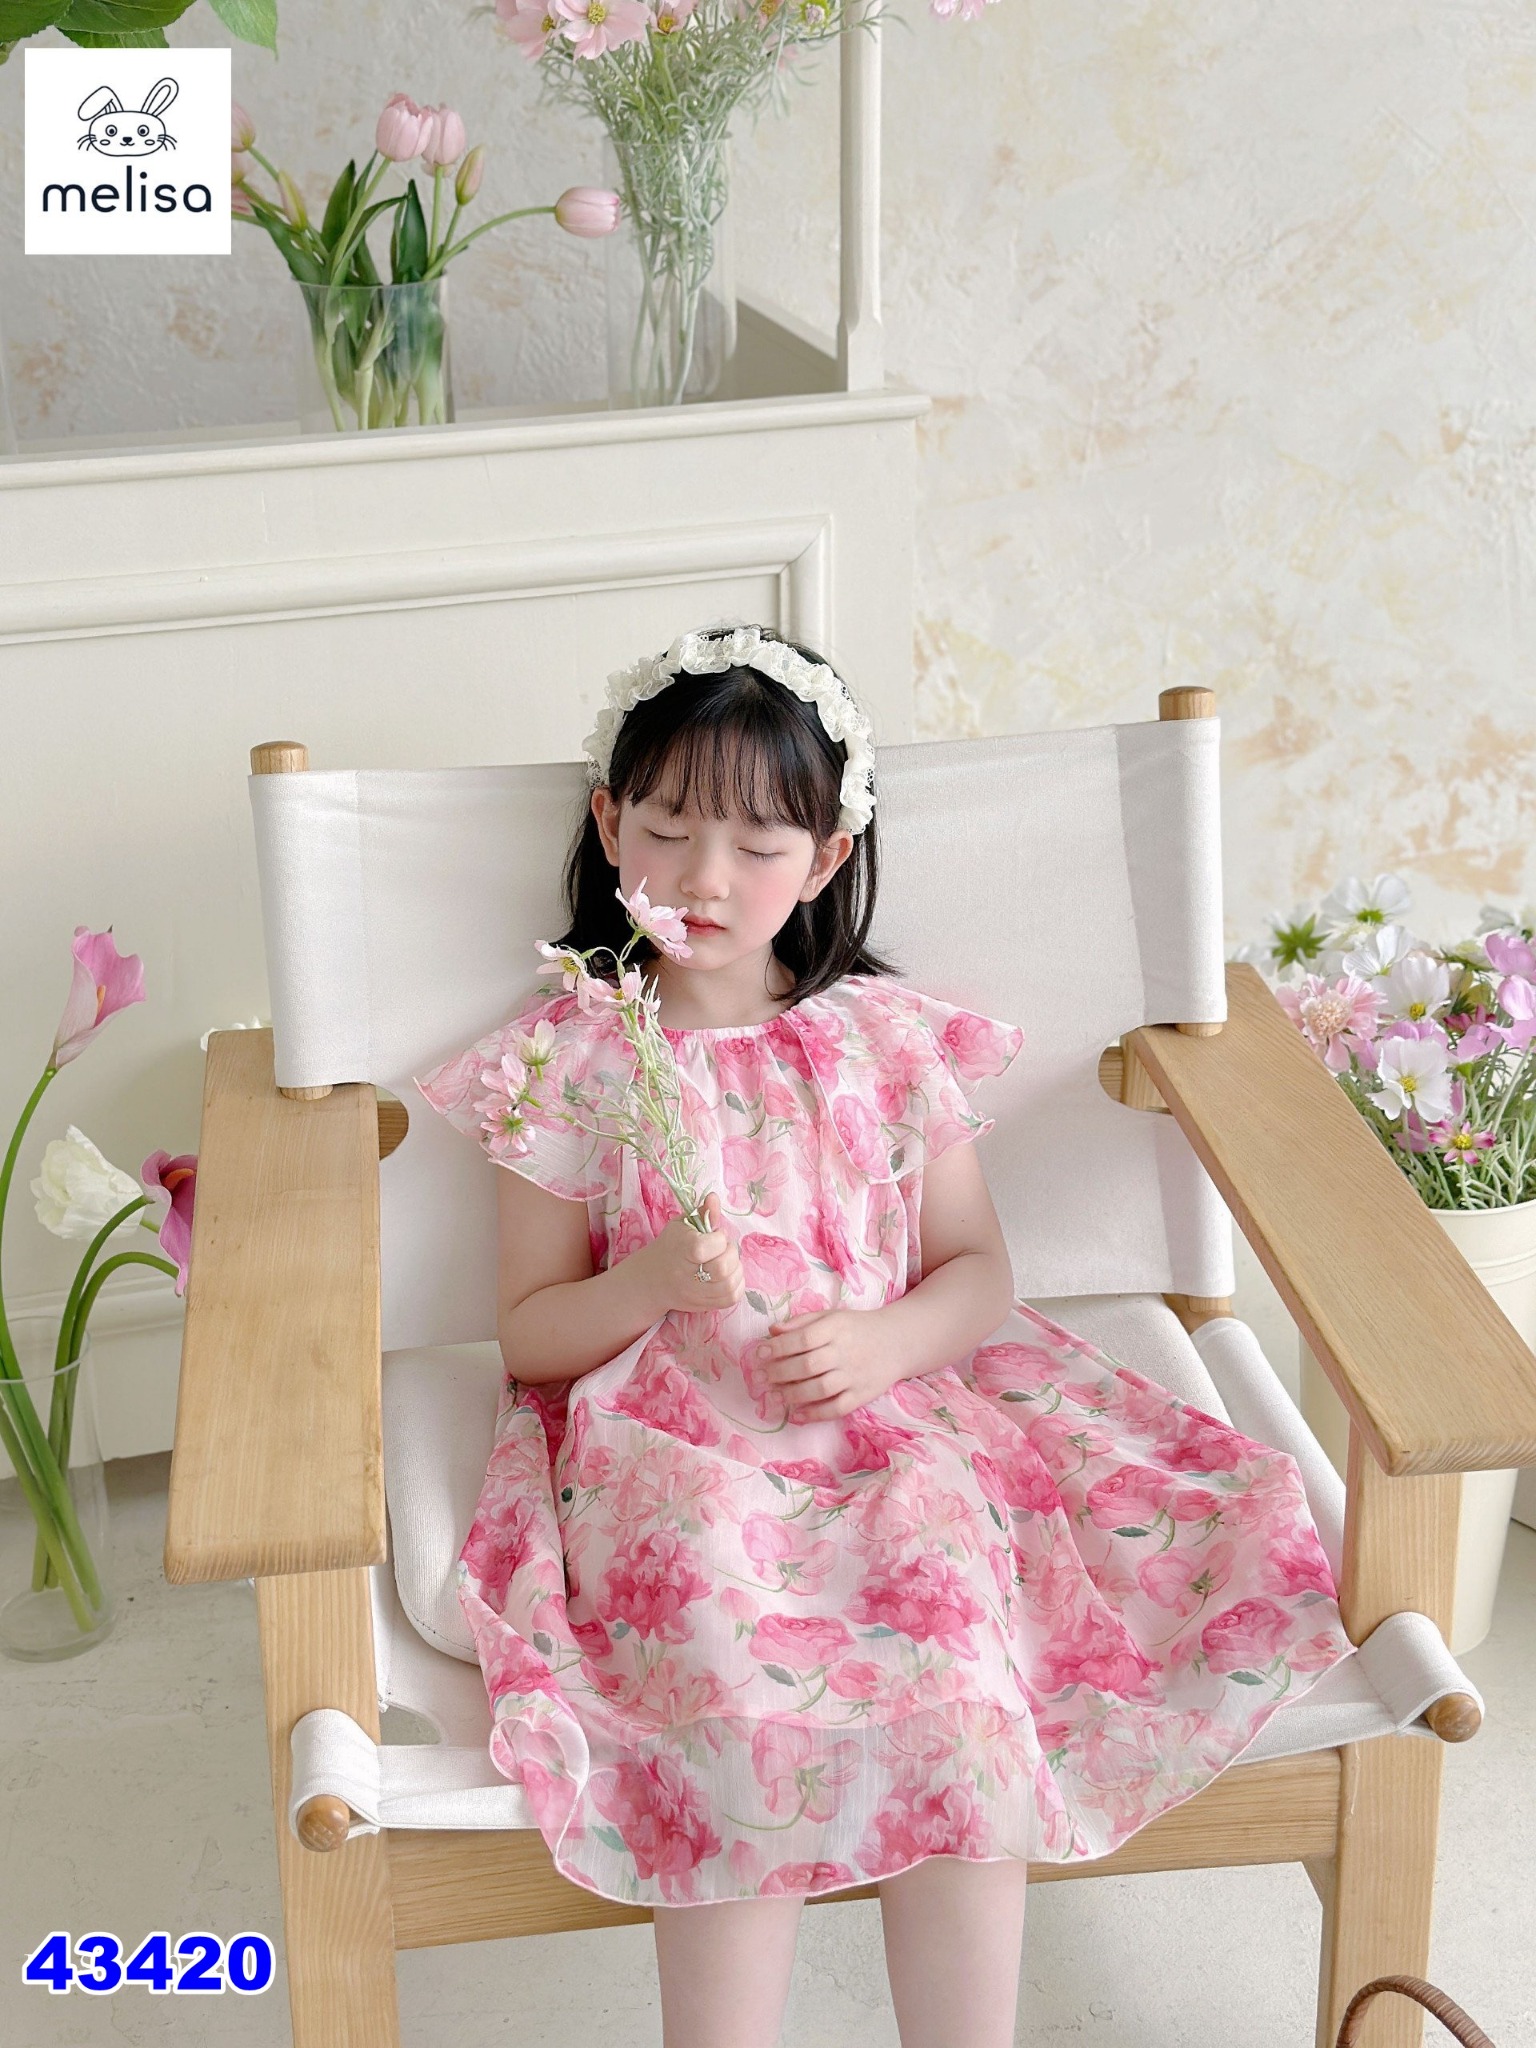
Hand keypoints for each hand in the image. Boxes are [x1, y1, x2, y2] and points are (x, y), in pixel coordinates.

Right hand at [640, 1192, 743, 1316]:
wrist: (653, 1279)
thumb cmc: (671, 1247)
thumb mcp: (682, 1225)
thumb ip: (702, 1212)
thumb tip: (714, 1197)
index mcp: (680, 1251)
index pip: (706, 1247)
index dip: (719, 1238)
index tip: (716, 1234)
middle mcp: (686, 1276)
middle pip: (722, 1268)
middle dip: (731, 1253)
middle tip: (724, 1248)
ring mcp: (695, 1294)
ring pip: (730, 1284)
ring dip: (736, 1268)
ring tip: (727, 1260)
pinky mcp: (704, 1306)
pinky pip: (732, 1298)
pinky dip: (737, 1283)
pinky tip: (729, 1274)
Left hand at [753, 1307, 897, 1421]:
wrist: (898, 1342)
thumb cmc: (857, 1328)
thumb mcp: (832, 1316)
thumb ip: (802, 1322)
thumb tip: (771, 1331)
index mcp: (837, 1328)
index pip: (804, 1338)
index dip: (779, 1347)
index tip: (759, 1353)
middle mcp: (846, 1352)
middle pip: (808, 1365)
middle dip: (780, 1372)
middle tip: (761, 1377)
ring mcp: (855, 1375)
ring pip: (820, 1389)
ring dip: (793, 1394)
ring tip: (775, 1396)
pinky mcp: (862, 1395)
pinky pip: (837, 1408)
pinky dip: (815, 1414)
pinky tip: (797, 1415)